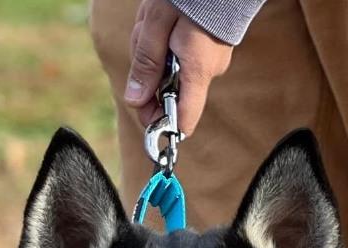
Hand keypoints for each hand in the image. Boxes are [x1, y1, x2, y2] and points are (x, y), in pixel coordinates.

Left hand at [125, 1, 232, 134]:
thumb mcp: (156, 24)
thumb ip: (146, 64)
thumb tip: (135, 101)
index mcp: (197, 69)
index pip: (184, 120)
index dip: (162, 124)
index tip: (144, 111)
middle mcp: (209, 70)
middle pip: (171, 95)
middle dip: (149, 75)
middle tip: (144, 40)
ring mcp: (213, 60)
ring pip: (173, 73)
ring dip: (155, 54)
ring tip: (155, 23)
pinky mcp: (211, 49)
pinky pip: (183, 58)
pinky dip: (167, 44)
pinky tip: (165, 22)